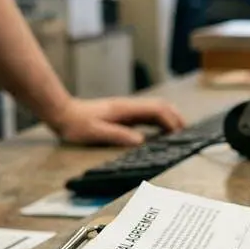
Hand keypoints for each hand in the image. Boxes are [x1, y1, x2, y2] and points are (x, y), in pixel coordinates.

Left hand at [49, 97, 185, 146]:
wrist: (63, 112)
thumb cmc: (76, 124)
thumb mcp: (95, 132)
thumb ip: (118, 136)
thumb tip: (141, 142)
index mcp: (125, 109)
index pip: (156, 110)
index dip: (170, 121)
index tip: (178, 135)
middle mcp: (129, 106)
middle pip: (161, 106)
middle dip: (176, 118)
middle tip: (186, 133)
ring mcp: (127, 109)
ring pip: (155, 109)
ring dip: (169, 118)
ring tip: (178, 133)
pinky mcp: (123, 114)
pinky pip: (147, 115)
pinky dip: (159, 122)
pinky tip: (161, 133)